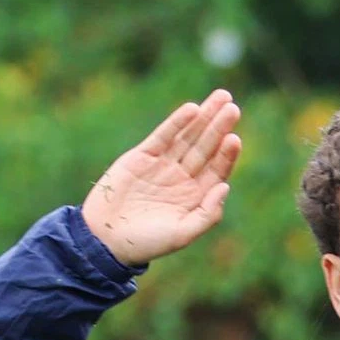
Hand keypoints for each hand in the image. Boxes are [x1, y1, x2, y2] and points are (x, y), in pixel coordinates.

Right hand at [81, 92, 242, 267]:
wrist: (105, 237)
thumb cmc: (146, 242)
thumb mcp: (181, 235)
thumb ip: (206, 214)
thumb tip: (225, 187)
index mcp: (194, 196)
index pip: (216, 170)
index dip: (226, 154)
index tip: (234, 138)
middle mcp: (182, 177)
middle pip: (205, 147)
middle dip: (219, 126)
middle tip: (233, 106)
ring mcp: (163, 165)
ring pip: (188, 137)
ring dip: (204, 117)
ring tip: (221, 97)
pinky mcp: (143, 155)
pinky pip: (164, 135)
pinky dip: (177, 122)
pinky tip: (192, 109)